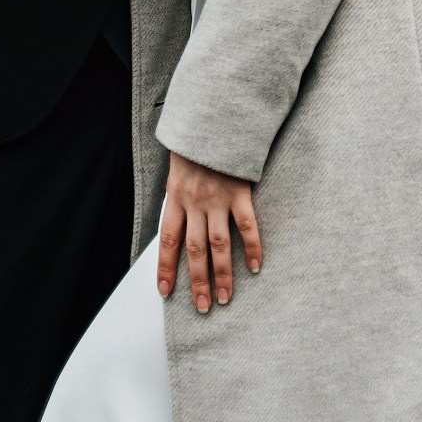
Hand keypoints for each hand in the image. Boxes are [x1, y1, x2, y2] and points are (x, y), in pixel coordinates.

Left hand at [158, 154, 261, 312]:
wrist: (214, 114)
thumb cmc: (194, 142)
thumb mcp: (177, 167)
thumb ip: (178, 193)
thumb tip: (177, 221)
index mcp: (175, 196)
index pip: (167, 240)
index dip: (165, 268)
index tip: (165, 292)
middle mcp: (195, 202)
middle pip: (194, 250)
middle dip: (197, 281)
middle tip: (202, 307)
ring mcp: (218, 198)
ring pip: (219, 245)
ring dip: (222, 274)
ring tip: (225, 297)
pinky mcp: (240, 191)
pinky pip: (247, 224)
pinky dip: (252, 246)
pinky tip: (255, 266)